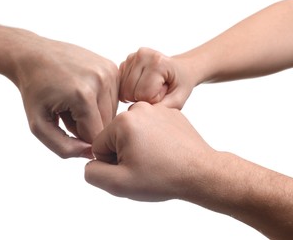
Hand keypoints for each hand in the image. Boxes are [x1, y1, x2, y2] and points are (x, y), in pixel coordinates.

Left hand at [14, 33, 118, 157]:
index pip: (95, 136)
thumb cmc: (34, 91)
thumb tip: (91, 154)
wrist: (33, 55)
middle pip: (106, 125)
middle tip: (66, 113)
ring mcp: (109, 71)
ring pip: (112, 113)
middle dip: (86, 126)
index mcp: (83, 95)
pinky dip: (99, 102)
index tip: (62, 126)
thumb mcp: (38, 126)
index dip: (78, 138)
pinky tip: (83, 93)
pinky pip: (114, 98)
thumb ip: (63, 148)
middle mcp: (101, 80)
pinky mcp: (113, 67)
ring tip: (73, 103)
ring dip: (94, 114)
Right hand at [85, 102, 214, 200]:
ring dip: (138, 146)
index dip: (111, 163)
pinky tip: (166, 152)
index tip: (132, 168)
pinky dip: (154, 140)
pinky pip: (150, 128)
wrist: (202, 173)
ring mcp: (156, 108)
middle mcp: (139, 108)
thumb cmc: (163, 177)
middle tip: (145, 165)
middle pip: (115, 137)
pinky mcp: (170, 113)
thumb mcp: (119, 184)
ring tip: (157, 159)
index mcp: (122, 121)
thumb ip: (92, 173)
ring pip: (132, 133)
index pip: (98, 145)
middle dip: (124, 153)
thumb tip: (90, 163)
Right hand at [119, 47, 195, 108]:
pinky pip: (120, 85)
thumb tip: (138, 113)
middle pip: (130, 92)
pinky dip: (130, 89)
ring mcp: (132, 56)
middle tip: (157, 90)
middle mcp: (142, 55)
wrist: (182, 68)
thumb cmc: (181, 83)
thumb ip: (160, 108)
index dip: (154, 100)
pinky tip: (142, 84)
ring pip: (123, 90)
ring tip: (151, 87)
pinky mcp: (126, 61)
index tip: (164, 92)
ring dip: (136, 94)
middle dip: (143, 98)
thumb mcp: (178, 100)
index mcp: (158, 62)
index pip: (143, 95)